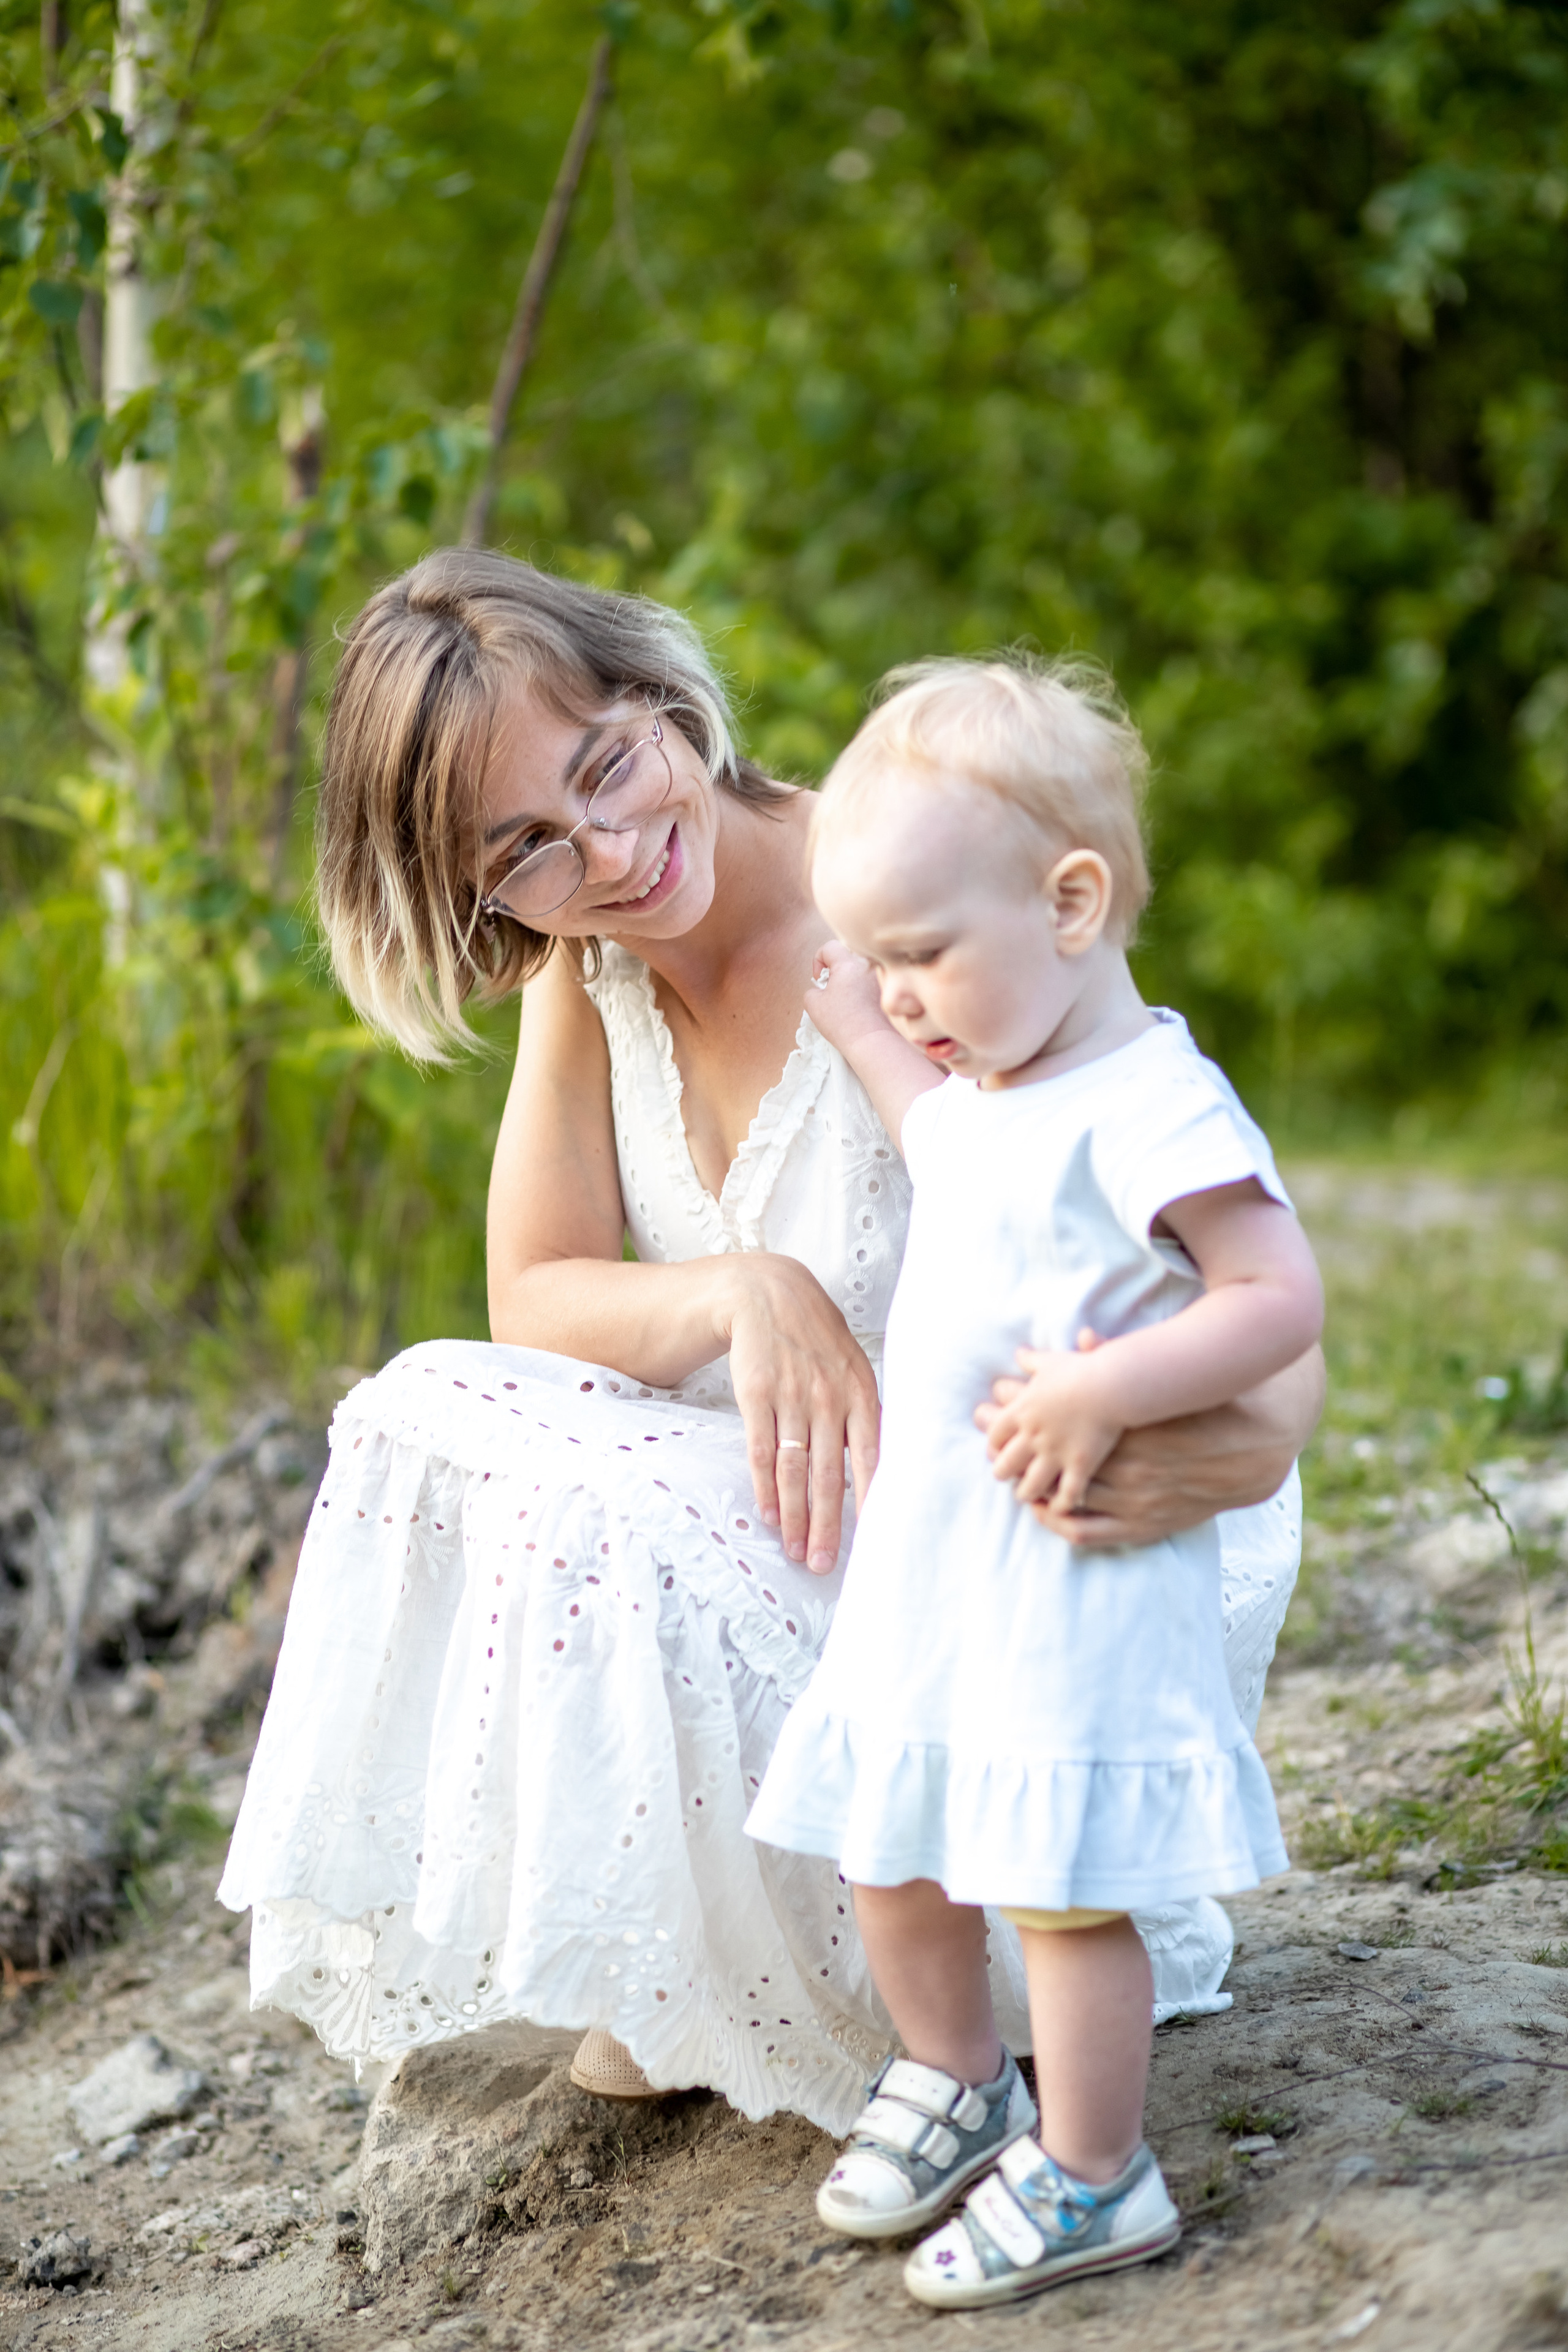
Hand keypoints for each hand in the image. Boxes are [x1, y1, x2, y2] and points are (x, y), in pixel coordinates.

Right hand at [720, 1252, 881, 1574]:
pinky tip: (768, 1513)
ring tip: (796, 1549)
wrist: (768, 1294)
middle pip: (828, 1472)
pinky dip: (764, 1486)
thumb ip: (865, 1416)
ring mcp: (790, 1395)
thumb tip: (881, 1469)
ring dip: (794, 1515)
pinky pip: (760, 1449)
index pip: (871, 1456)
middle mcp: (828, 1396)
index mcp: (861, 1392)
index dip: (870, 1500)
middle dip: (827, 1523)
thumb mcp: (853, 1368)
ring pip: (793, 1468)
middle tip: (824, 1563)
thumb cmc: (817, 1340)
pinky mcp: (755, 1394)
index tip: (873, 1539)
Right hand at [805, 939, 896, 1058]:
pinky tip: (861, 1003)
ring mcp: (881, 976)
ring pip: (862, 966)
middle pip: (848, 954)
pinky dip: (864, 986)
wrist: (871, 1041)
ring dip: (851, 976)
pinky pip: (873, 979)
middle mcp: (868, 964)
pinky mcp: (888, 989)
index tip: (819, 979)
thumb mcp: (813, 1004)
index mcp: (848, 963)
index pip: (829, 947)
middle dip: (837, 967)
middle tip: (833, 987)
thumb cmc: (843, 1023)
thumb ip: (812, 989)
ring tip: (848, 997)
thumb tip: (820, 989)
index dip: (818, 961)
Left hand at [978, 1343, 1325, 1546]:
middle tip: (980, 1423)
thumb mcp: (1169, 1371)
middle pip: (1055, 1458)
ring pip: (1068, 1497)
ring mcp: (1139, 1503)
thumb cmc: (1214, 1395)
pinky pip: (1094, 1532)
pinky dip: (1061, 1523)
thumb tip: (1080, 1338)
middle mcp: (1132, 1471)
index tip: (996, 1394)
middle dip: (1015, 1439)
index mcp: (1134, 1430)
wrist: (1264, 1442)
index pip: (1063, 1422)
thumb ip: (1122, 1359)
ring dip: (1029, 1481)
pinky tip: (1040, 1511)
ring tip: (1001, 1465)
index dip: (1025, 1407)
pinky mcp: (1148, 1524)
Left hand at [979, 1331, 1125, 1511]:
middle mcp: (1033, 1436)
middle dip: (1003, 1472)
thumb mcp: (1053, 1361)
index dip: (994, 1443)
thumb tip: (1020, 1353)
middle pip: (1005, 1463)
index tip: (996, 1447)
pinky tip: (1060, 1507)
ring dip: (1026, 1492)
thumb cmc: (1084, 1369)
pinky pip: (1065, 1494)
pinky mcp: (1080, 1466)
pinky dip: (1061, 1503)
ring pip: (1030, 1484)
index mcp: (1024, 1411)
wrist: (1112, 1383)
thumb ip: (1034, 1360)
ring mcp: (1055, 1454)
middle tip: (1004, 1476)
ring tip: (1027, 1496)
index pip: (996, 1434)